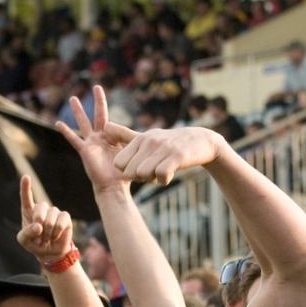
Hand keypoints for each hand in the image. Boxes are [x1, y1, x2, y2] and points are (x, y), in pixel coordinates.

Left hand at [15, 176, 74, 264]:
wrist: (50, 252)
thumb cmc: (34, 244)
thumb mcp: (24, 241)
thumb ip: (26, 233)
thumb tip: (39, 226)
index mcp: (29, 211)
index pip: (26, 197)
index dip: (25, 187)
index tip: (26, 177)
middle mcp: (42, 209)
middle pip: (40, 208)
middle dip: (39, 222)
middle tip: (39, 235)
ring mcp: (54, 211)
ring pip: (51, 217)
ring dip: (48, 232)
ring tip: (47, 238)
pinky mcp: (65, 217)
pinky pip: (61, 221)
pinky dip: (57, 231)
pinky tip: (55, 236)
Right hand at [56, 85, 129, 192]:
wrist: (113, 187)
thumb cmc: (124, 176)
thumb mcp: (133, 156)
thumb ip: (137, 146)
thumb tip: (152, 142)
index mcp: (113, 139)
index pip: (113, 123)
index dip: (116, 121)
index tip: (119, 119)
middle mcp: (101, 139)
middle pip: (99, 115)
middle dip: (98, 101)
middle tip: (96, 86)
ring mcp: (92, 143)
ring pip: (84, 123)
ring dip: (79, 111)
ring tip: (73, 98)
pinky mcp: (85, 150)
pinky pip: (74, 139)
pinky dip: (66, 131)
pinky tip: (58, 123)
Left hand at [105, 123, 224, 185]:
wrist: (200, 141)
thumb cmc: (169, 142)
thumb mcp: (146, 136)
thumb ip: (125, 135)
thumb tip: (105, 126)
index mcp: (139, 139)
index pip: (119, 164)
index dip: (128, 171)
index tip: (140, 168)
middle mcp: (149, 142)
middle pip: (131, 173)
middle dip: (140, 178)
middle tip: (153, 172)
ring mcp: (163, 148)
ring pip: (144, 175)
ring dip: (153, 180)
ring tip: (162, 172)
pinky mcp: (176, 156)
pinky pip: (162, 175)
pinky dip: (165, 180)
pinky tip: (170, 174)